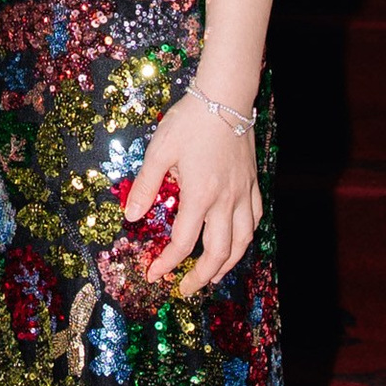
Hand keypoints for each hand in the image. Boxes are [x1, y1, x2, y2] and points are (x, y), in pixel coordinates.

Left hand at [122, 86, 259, 299]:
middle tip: (185, 288)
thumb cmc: (189, 122)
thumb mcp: (159, 151)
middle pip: (219, 252)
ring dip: (228, 264)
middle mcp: (226, 200)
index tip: (154, 273)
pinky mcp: (253, 183)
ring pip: (243, 241)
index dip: (168, 264)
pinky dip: (247, 236)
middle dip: (201, 276)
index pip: (184, 243)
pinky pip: (255, 218)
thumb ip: (146, 187)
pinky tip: (238, 240)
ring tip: (214, 276)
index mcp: (200, 195)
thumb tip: (130, 216)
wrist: (225, 97)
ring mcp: (244, 193)